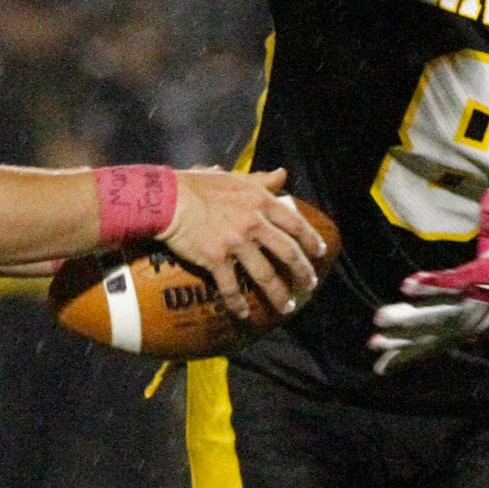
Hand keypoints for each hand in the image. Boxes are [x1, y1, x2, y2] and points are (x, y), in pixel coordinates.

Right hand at [163, 167, 326, 319]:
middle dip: (303, 271)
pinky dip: (238, 303)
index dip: (311, 239)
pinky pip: (231, 286)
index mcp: (259, 201)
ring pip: (265, 275)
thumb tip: (282, 174)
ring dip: (279, 294)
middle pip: (287, 252)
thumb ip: (260, 180)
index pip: (295, 222)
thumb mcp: (234, 178)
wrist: (168, 200)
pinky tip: (244, 313)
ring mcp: (236, 242)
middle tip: (310, 285)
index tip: (320, 252)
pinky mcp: (216, 259)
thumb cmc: (197, 185)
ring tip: (287, 307)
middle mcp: (253, 223)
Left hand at [369, 187, 488, 373]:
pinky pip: (434, 348)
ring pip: (433, 337)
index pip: (455, 283)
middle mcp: (474, 309)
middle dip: (409, 320)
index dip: (432, 284)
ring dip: (403, 343)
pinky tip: (386, 365)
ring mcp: (469, 327)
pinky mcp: (464, 337)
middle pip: (438, 315)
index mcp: (483, 282)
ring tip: (375, 345)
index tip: (407, 284)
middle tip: (379, 319)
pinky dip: (410, 356)